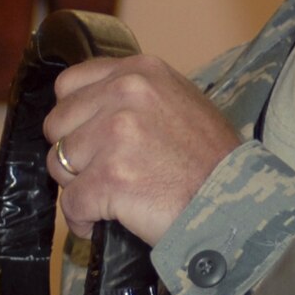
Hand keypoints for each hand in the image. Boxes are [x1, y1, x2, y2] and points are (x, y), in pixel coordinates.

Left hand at [45, 55, 238, 244]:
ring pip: (58, 163)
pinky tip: (101, 222)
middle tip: (101, 172)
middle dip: (73, 153)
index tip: (89, 138)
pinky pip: (71, 203)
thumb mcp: (180, 102)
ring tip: (108, 197)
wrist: (237, 202)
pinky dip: (82, 219)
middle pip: (57, 124)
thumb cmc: (213, 161)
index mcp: (140, 72)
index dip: (74, 117)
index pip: (69, 85)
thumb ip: (135, 96)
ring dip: (78, 186)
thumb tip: (90, 110)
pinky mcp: (110, 177)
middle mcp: (125, 94)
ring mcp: (115, 136)